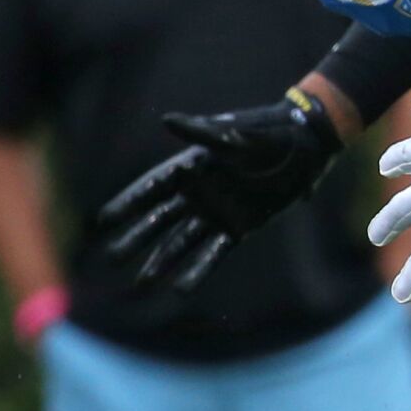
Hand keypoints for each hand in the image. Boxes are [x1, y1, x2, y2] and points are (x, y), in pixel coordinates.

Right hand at [99, 88, 341, 290]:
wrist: (309, 144)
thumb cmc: (271, 133)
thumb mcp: (237, 135)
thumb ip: (203, 133)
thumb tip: (166, 121)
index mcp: (194, 166)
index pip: (153, 188)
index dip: (129, 203)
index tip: (102, 222)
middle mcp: (201, 192)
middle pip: (161, 219)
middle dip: (138, 238)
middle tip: (112, 259)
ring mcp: (219, 211)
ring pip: (182, 240)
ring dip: (162, 261)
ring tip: (141, 284)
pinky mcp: (240, 226)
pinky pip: (214, 252)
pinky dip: (198, 270)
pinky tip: (180, 289)